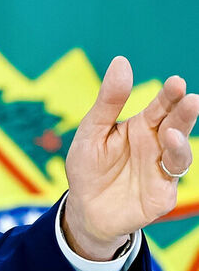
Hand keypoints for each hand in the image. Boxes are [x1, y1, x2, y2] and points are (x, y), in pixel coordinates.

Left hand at [64, 56, 198, 259]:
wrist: (83, 208)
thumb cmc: (88, 167)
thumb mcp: (92, 131)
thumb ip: (108, 101)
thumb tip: (121, 61)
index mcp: (142, 127)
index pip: (161, 106)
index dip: (170, 95)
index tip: (176, 82)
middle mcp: (157, 145)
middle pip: (177, 125)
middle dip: (184, 112)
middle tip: (189, 98)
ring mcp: (162, 168)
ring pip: (180, 151)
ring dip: (181, 139)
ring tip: (173, 130)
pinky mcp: (162, 192)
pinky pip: (172, 177)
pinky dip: (171, 163)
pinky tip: (167, 150)